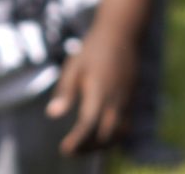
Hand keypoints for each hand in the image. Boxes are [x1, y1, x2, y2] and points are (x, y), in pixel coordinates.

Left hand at [49, 25, 137, 152]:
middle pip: (104, 135)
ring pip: (117, 134)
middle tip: (70, 150)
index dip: (77, 141)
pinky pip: (125, 127)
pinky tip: (99, 137)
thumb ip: (65, 92)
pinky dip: (113, 138)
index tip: (64, 149)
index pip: (88, 125)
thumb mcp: (74, 66)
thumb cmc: (92, 50)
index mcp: (99, 92)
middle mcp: (116, 100)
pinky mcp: (131, 101)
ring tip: (83, 147)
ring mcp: (126, 101)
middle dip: (87, 147)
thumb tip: (52, 114)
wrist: (121, 35)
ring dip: (101, 145)